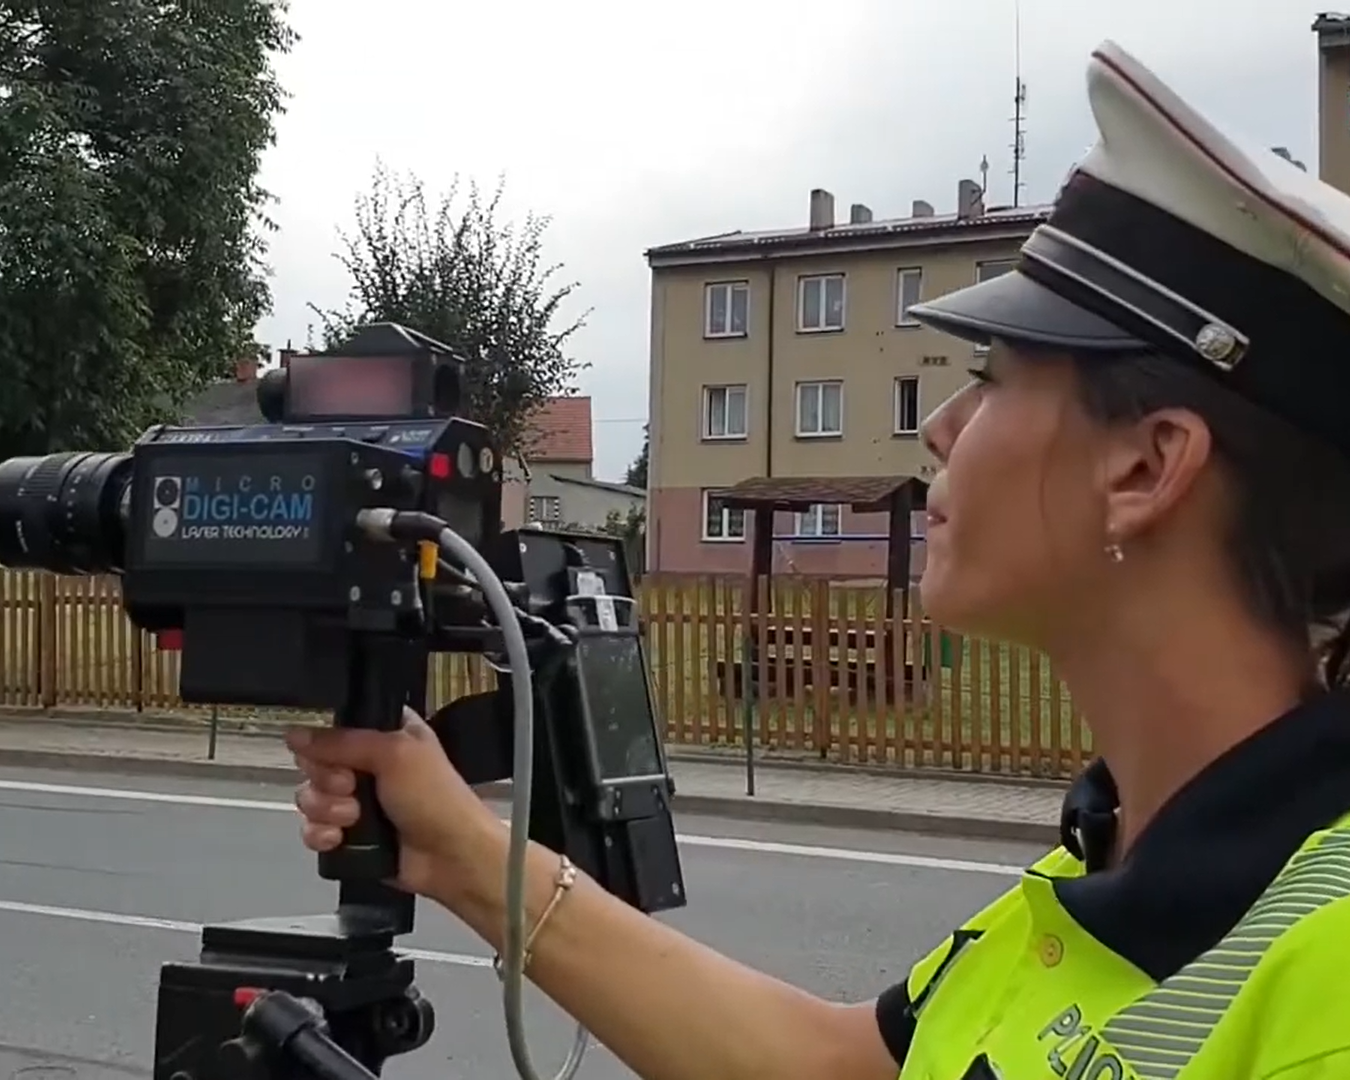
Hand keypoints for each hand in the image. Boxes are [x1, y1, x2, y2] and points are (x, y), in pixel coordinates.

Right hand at [286, 708, 500, 897]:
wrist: (450, 856)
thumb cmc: (436, 798)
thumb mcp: (394, 753)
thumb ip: (342, 741)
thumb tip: (297, 735)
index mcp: (386, 734)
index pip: (336, 726)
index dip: (326, 739)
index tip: (332, 752)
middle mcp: (369, 765)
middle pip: (316, 762)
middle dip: (326, 778)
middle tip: (351, 786)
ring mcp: (359, 801)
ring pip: (312, 797)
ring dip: (326, 809)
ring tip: (353, 817)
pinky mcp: (350, 834)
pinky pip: (313, 829)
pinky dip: (321, 834)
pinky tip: (339, 837)